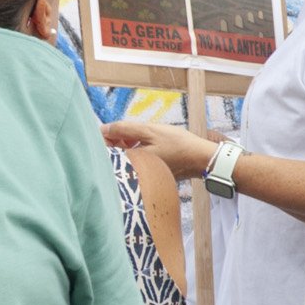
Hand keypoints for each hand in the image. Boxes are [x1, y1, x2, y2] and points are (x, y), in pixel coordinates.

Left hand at [101, 119, 219, 177]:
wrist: (201, 159)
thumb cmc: (178, 144)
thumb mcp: (150, 131)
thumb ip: (124, 129)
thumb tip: (103, 129)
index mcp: (131, 161)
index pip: (106, 152)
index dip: (106, 137)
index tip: (117, 129)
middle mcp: (135, 172)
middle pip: (116, 156)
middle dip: (119, 141)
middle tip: (133, 132)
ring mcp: (143, 175)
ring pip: (127, 158)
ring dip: (129, 146)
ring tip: (144, 137)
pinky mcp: (151, 175)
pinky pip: (138, 163)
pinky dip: (139, 154)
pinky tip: (150, 146)